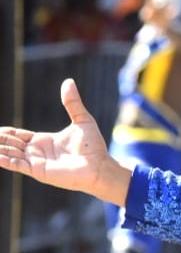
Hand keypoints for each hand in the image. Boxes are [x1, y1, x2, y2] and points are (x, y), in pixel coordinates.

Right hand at [0, 79, 130, 204]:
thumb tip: (68, 81)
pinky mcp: (38, 170)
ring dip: (0, 148)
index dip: (7, 132)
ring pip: (11, 153)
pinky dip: (5, 160)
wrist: (99, 165)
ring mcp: (36, 161)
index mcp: (44, 140)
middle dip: (0, 139)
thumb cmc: (93, 145)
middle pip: (12, 144)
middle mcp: (37, 151)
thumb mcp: (82, 119)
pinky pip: (17, 165)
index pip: (19, 135)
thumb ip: (72, 102)